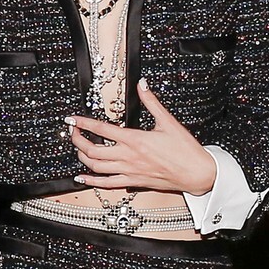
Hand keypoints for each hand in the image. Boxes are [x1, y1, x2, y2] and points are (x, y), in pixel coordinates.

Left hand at [69, 82, 216, 193]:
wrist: (196, 172)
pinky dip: (91, 181)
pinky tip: (82, 177)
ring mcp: (129, 171)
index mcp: (134, 139)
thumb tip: (142, 85)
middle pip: (92, 150)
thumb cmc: (185, 150)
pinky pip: (106, 184)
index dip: (83, 123)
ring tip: (78, 149)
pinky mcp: (133, 182)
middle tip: (73, 132)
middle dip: (77, 140)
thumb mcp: (167, 121)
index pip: (101, 129)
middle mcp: (128, 156)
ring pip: (96, 167)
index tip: (72, 119)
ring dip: (82, 157)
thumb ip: (151, 102)